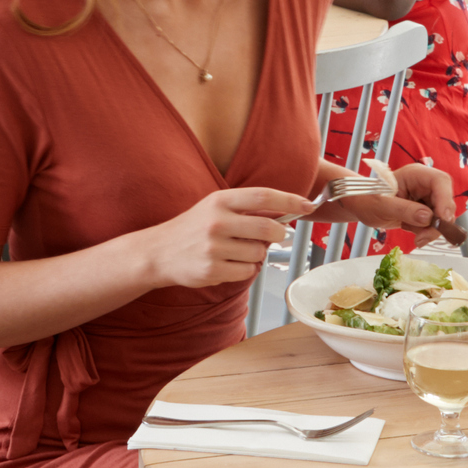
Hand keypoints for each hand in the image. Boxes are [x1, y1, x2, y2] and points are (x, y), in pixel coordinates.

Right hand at [141, 186, 310, 288]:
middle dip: (278, 233)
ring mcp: (214, 247)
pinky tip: (228, 264)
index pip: (263, 196)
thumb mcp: (214, 208)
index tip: (308, 204)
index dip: (290, 200)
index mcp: (219, 200)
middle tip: (274, 235)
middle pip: (268, 228)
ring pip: (259, 253)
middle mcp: (217, 221)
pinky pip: (247, 272)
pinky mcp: (212, 269)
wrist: (158, 252)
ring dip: (257, 255)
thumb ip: (245, 209)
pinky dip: (245, 270)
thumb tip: (285, 214)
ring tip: (237, 251)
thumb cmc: (192, 228)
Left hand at [315, 161, 454, 238]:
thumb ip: (404, 210)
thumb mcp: (382, 206)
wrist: (361, 207)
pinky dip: (427, 232)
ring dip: (432, 231)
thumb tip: (428, 218)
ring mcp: (427, 199)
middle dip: (439, 222)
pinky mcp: (426, 212)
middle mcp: (425, 185)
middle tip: (424, 237)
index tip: (442, 220)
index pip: (440, 181)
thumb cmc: (367, 200)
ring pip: (443, 216)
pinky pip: (435, 224)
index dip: (445, 200)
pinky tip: (412, 231)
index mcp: (415, 174)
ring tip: (416, 238)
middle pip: (446, 201)